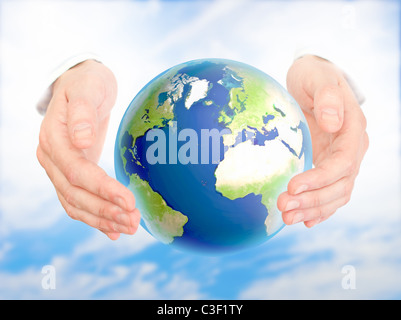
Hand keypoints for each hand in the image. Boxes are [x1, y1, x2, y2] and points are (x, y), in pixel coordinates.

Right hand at [36, 60, 139, 239]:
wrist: (82, 84)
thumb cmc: (87, 83)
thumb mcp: (88, 89)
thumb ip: (82, 114)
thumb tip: (81, 140)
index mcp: (53, 138)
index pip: (76, 172)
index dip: (101, 189)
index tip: (128, 200)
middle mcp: (52, 158)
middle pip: (75, 194)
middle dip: (105, 210)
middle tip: (134, 222)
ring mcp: (59, 168)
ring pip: (76, 203)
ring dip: (102, 219)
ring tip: (129, 228)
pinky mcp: (72, 173)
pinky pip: (79, 200)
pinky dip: (95, 217)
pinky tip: (113, 230)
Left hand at [278, 55, 368, 226]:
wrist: (311, 81)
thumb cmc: (313, 75)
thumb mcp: (318, 78)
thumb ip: (328, 98)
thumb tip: (332, 123)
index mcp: (353, 129)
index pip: (342, 162)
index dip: (320, 179)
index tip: (293, 187)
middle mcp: (351, 149)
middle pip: (339, 185)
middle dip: (312, 200)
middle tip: (283, 209)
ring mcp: (340, 160)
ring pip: (335, 194)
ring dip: (312, 209)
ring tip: (287, 219)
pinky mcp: (328, 165)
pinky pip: (329, 193)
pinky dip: (319, 209)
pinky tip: (304, 220)